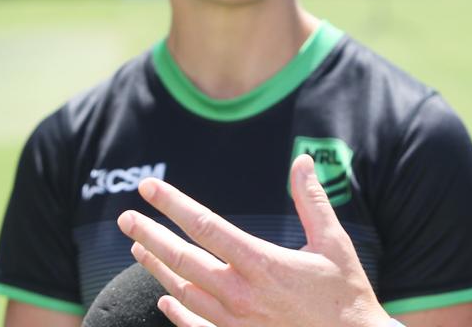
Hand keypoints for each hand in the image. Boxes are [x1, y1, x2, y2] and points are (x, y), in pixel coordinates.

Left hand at [117, 154, 391, 326]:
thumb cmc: (346, 294)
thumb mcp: (334, 242)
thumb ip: (312, 201)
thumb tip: (302, 161)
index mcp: (263, 263)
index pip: (205, 226)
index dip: (173, 204)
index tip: (149, 188)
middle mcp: (242, 293)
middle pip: (183, 259)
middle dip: (150, 234)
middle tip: (126, 218)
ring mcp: (237, 321)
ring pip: (183, 291)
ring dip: (157, 267)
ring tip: (138, 247)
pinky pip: (195, 325)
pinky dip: (175, 311)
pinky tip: (163, 297)